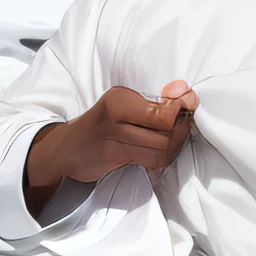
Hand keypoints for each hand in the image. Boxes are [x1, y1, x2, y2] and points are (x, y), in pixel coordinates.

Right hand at [24, 81, 197, 217]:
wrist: (66, 147)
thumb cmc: (99, 124)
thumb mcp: (120, 105)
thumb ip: (151, 104)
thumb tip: (185, 96)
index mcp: (119, 99)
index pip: (162, 108)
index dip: (182, 109)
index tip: (189, 104)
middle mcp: (116, 116)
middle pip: (165, 129)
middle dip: (180, 129)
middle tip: (184, 124)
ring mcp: (115, 138)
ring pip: (161, 146)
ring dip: (174, 144)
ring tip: (174, 137)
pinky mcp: (116, 157)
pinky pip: (152, 159)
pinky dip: (164, 156)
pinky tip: (163, 150)